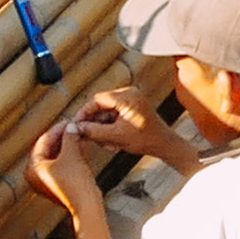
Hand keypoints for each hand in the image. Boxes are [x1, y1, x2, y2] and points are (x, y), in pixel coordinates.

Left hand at [23, 114, 88, 212]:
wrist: (87, 204)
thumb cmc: (75, 182)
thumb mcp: (71, 154)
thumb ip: (69, 137)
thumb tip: (70, 126)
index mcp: (32, 168)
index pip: (42, 142)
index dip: (57, 130)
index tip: (68, 121)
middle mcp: (36, 176)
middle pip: (49, 149)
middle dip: (63, 137)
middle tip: (74, 127)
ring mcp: (47, 181)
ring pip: (57, 156)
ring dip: (69, 145)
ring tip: (79, 134)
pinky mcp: (59, 184)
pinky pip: (63, 165)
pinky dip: (72, 155)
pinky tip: (82, 146)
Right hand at [65, 86, 181, 165]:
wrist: (163, 145)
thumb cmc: (145, 140)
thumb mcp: (115, 137)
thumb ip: (93, 131)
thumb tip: (75, 128)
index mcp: (126, 96)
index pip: (97, 100)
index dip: (84, 113)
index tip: (77, 125)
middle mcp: (128, 94)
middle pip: (100, 106)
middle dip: (94, 124)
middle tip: (89, 138)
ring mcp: (130, 100)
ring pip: (105, 113)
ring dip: (102, 129)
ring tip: (107, 144)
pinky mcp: (131, 108)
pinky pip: (113, 116)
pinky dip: (109, 128)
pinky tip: (112, 141)